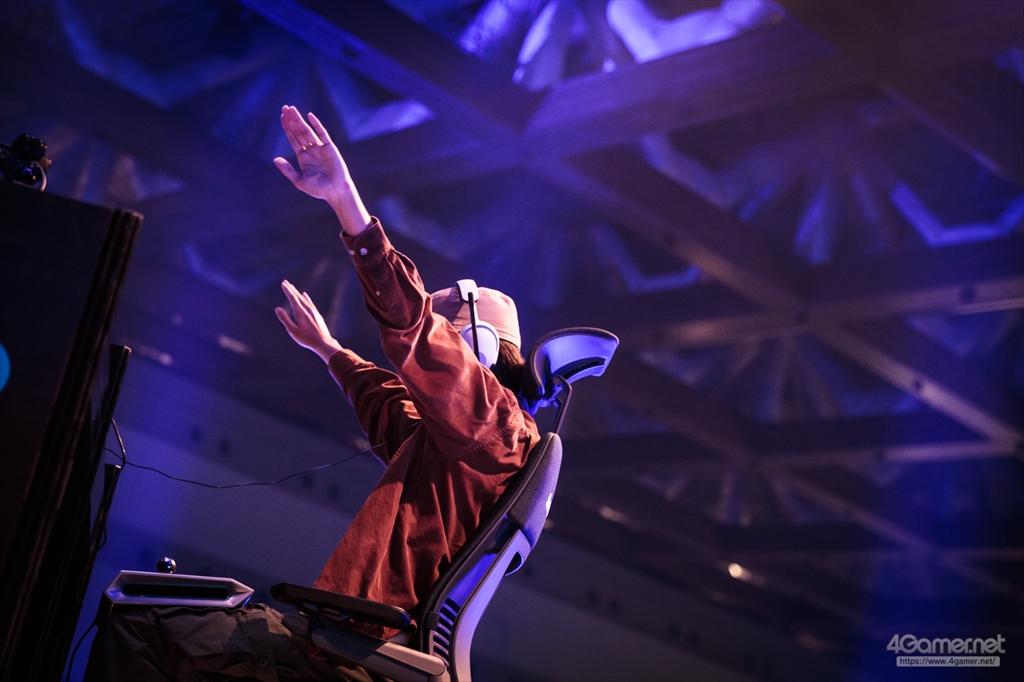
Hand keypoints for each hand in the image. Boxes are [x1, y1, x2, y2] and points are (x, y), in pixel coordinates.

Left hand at [274, 105, 370, 233]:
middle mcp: (311, 150)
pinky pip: (322, 134)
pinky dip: (316, 125)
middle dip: (291, 120)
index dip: (287, 128)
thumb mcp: (299, 181)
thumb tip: (275, 159)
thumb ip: (288, 170)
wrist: (336, 192)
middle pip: (299, 132)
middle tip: (285, 107)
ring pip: (308, 131)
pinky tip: (310, 116)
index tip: (282, 117)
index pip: (293, 139)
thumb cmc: (319, 189)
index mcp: (303, 157)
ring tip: (292, 109)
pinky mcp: (330, 148)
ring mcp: (320, 148)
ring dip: (299, 120)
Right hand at [275, 280, 342, 363]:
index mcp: (300, 312)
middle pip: (298, 296)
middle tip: (285, 282)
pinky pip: (310, 303)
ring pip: (304, 299)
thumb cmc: (306, 338)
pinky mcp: (317, 315)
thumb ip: (285, 319)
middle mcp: (307, 309)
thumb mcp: (293, 330)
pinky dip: (306, 298)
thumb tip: (277, 308)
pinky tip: (305, 295)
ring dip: (297, 292)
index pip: (292, 298)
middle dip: (291, 289)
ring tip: (293, 287)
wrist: (323, 342)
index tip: (283, 283)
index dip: (287, 290)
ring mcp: (313, 311)